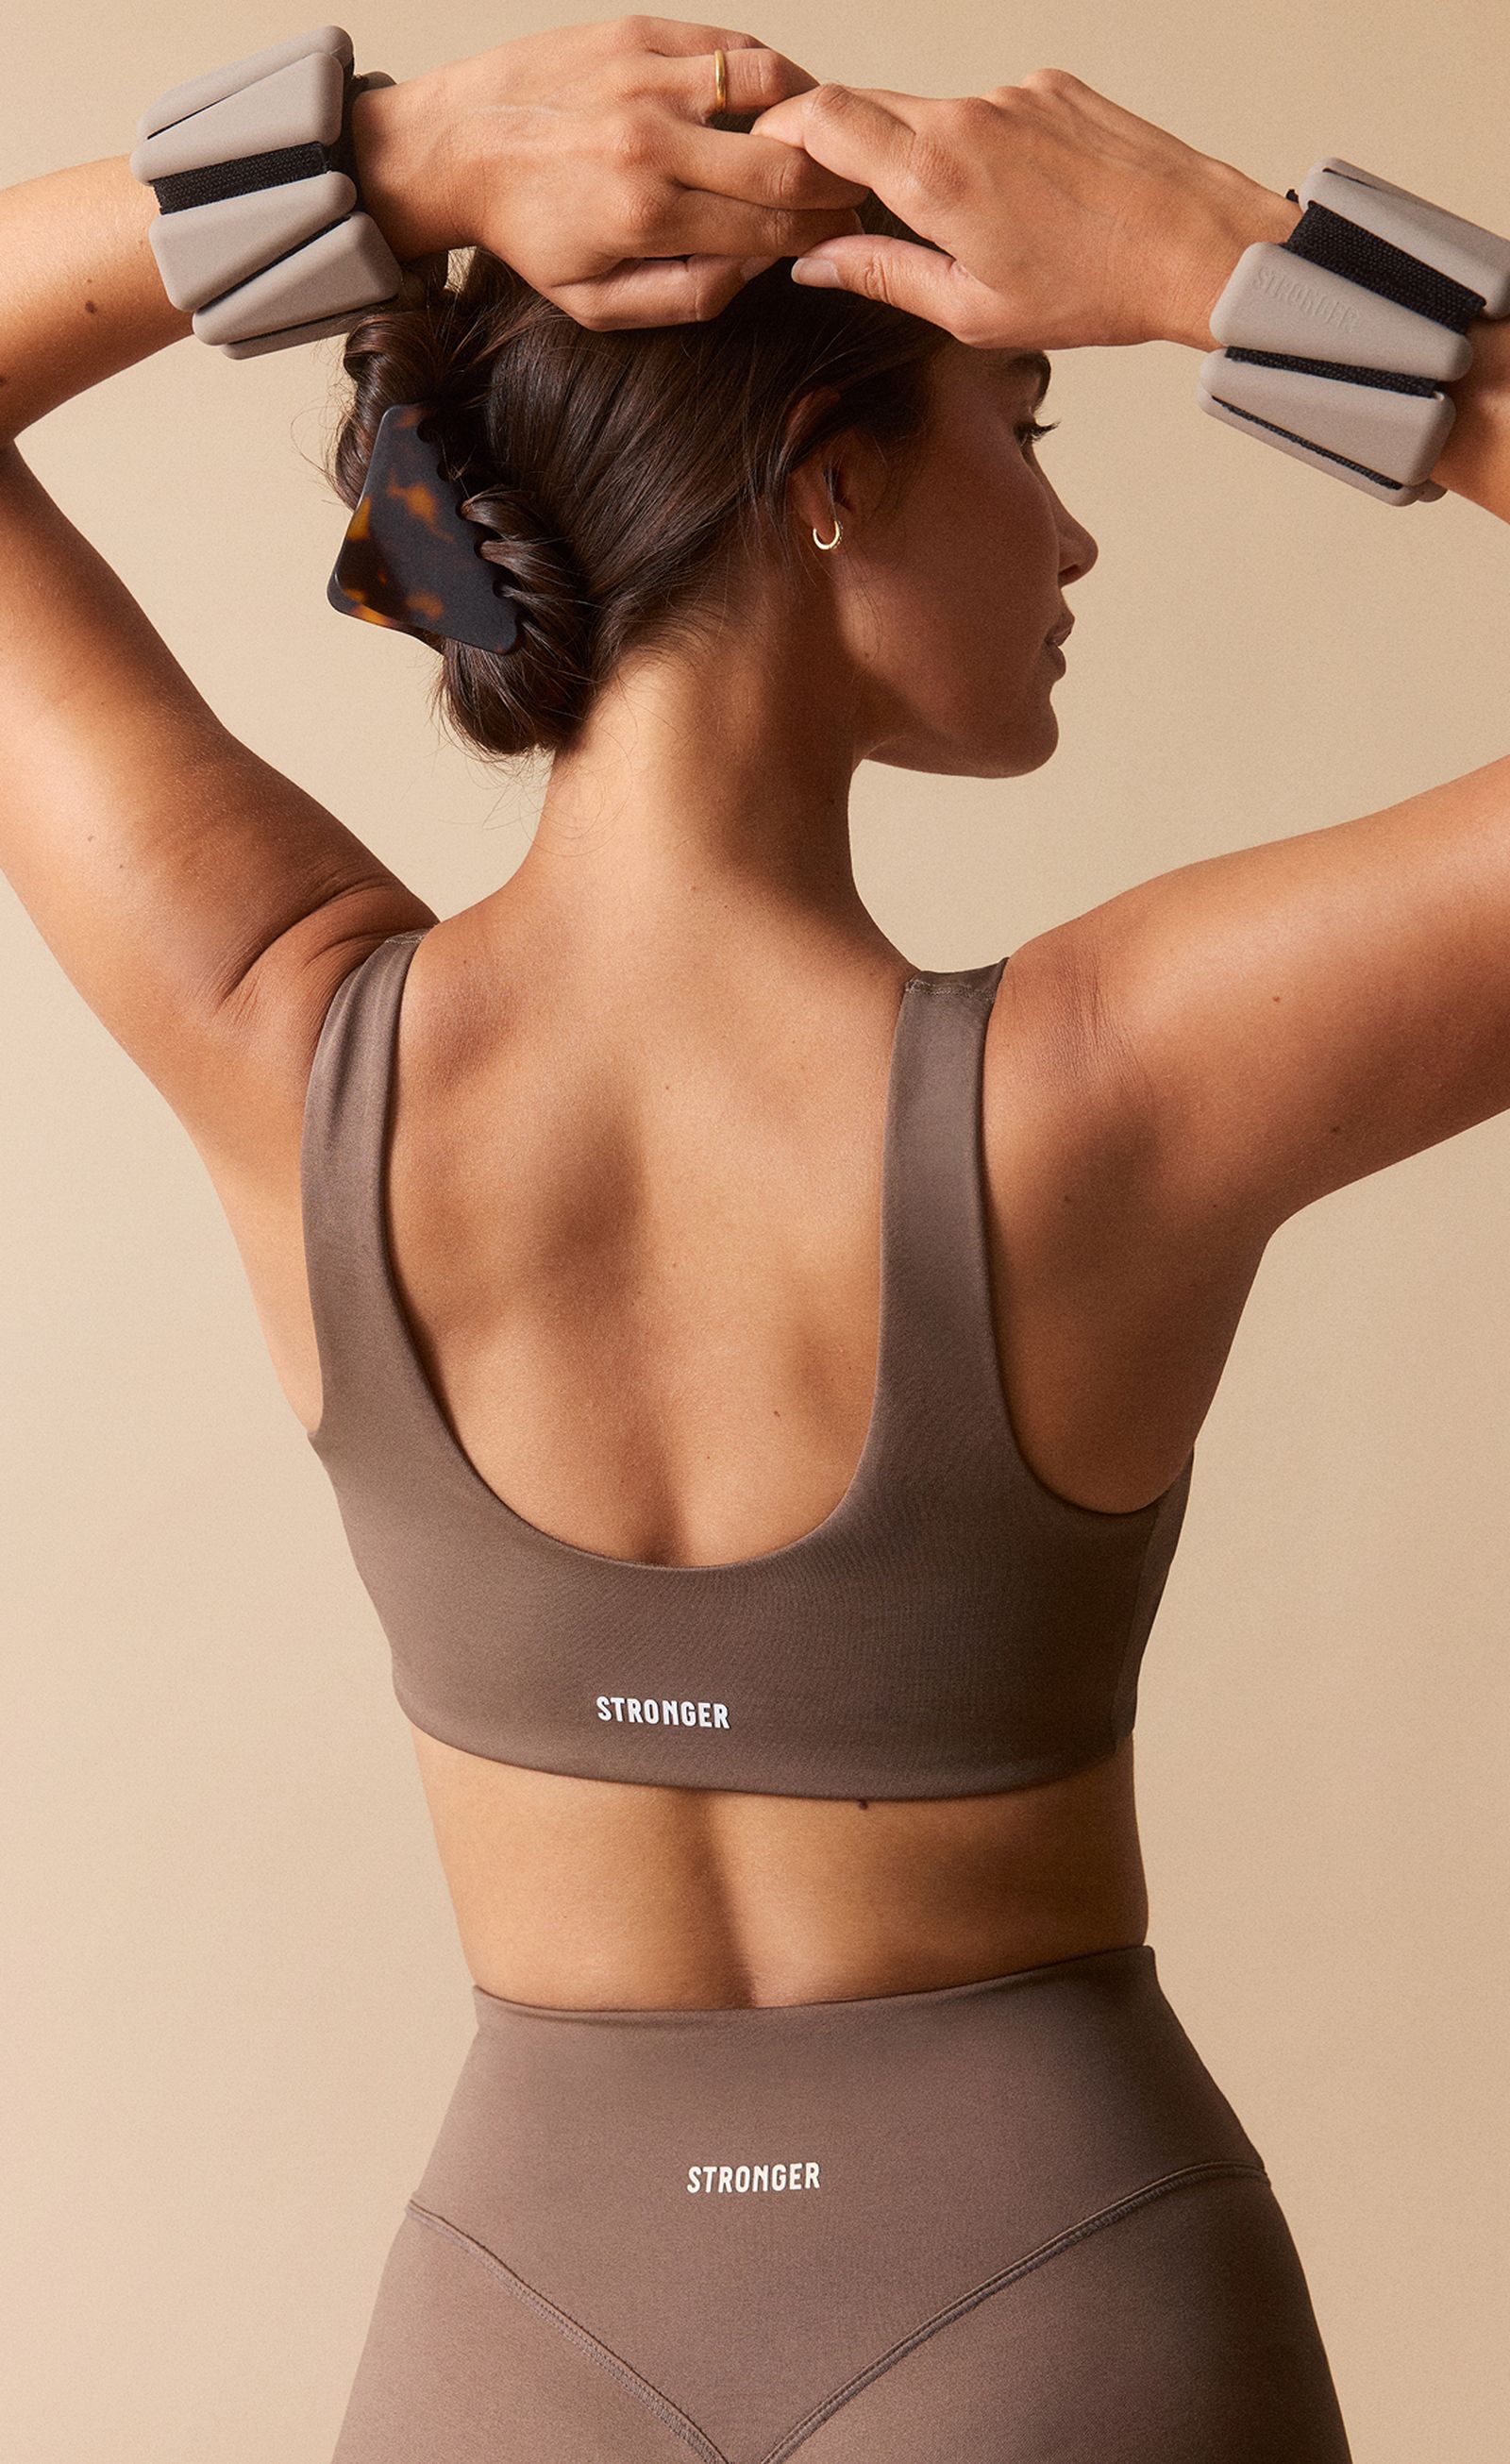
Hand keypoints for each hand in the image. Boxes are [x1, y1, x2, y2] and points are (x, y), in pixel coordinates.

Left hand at [352, 16, 866, 329]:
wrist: (458, 147)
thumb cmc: (529, 231)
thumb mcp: (597, 304)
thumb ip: (686, 297)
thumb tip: (759, 267)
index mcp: (646, 216)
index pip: (773, 227)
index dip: (824, 233)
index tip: (844, 234)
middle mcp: (650, 141)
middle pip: (787, 161)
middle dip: (835, 181)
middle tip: (849, 192)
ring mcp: (645, 77)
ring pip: (771, 83)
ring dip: (811, 114)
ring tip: (817, 139)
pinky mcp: (637, 32)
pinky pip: (728, 45)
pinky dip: (766, 72)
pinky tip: (773, 98)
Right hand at [753, 68, 1298, 351]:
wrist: (1198, 245)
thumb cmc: (1094, 290)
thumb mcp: (972, 311)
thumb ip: (883, 275)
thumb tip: (815, 260)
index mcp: (936, 173)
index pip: (823, 118)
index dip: (781, 132)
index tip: (768, 161)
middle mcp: (968, 115)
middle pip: (868, 107)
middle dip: (841, 150)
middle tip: (837, 204)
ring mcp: (1014, 93)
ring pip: (933, 115)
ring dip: (924, 160)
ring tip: (965, 226)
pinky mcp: (1053, 88)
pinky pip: (991, 113)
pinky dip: (982, 152)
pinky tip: (1021, 205)